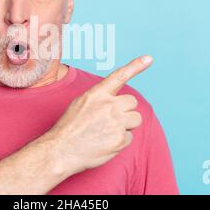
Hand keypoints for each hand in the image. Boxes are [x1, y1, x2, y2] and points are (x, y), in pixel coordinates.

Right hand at [48, 55, 152, 172]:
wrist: (61, 150)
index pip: (119, 76)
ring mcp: (116, 122)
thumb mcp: (80, 104)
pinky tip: (105, 143)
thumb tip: (115, 101)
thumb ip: (99, 98)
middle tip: (112, 120)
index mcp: (97, 94)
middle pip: (132, 103)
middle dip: (126, 111)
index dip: (135, 66)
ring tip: (108, 132)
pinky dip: (120, 142)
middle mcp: (108, 105)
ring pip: (136, 119)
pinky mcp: (120, 140)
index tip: (148, 59)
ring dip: (126, 125)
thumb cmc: (69, 128)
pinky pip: (129, 138)